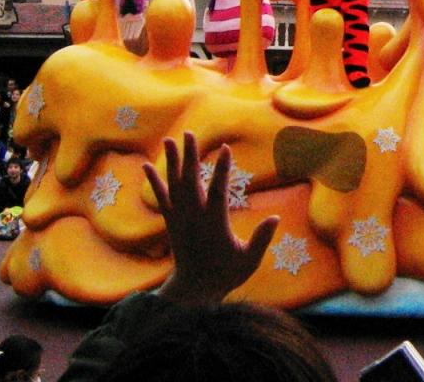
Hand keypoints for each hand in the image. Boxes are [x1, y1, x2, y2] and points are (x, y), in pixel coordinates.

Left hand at [146, 132, 278, 306]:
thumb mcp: (248, 261)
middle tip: (190, 134)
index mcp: (213, 223)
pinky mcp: (171, 222)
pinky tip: (147, 165)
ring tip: (170, 140)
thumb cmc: (225, 274)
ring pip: (174, 185)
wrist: (193, 290)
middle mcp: (193, 217)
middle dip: (190, 156)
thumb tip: (275, 218)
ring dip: (172, 161)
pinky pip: (161, 198)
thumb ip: (261, 239)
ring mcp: (180, 219)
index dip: (222, 169)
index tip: (225, 148)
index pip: (218, 191)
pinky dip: (154, 181)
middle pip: (191, 181)